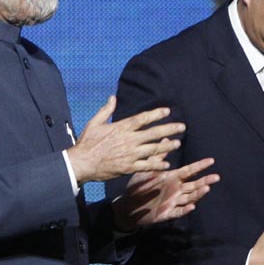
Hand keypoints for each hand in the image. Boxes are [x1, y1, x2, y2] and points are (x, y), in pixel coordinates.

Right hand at [67, 96, 185, 183]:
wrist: (81, 163)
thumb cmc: (87, 142)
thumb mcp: (95, 123)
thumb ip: (106, 110)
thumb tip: (113, 98)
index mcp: (121, 128)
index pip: (143, 118)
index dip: (156, 114)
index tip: (167, 111)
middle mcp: (129, 140)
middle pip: (153, 133)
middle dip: (169, 128)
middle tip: (182, 127)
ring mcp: (130, 154)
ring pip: (153, 149)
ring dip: (167, 146)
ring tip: (177, 143)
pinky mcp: (128, 167)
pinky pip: (146, 165)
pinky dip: (157, 164)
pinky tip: (166, 163)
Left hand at [112, 157, 219, 230]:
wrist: (128, 206)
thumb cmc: (139, 186)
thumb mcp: (148, 170)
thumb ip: (158, 157)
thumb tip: (165, 139)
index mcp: (172, 178)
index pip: (189, 171)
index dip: (200, 166)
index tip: (211, 160)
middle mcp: (176, 190)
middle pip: (193, 185)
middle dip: (205, 181)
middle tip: (216, 177)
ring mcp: (173, 202)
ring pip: (189, 198)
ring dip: (198, 194)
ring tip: (206, 188)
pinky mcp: (167, 213)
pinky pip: (178, 211)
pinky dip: (185, 209)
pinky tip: (191, 206)